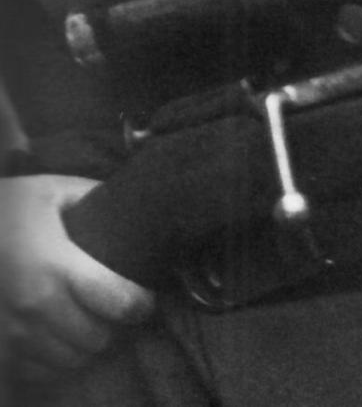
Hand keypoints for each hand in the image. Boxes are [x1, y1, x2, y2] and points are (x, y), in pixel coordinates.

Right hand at [1, 173, 155, 388]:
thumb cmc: (9, 208)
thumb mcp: (53, 190)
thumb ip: (95, 196)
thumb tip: (133, 205)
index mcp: (56, 266)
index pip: (118, 302)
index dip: (141, 305)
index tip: (146, 301)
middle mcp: (35, 306)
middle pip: (96, 340)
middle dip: (111, 327)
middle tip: (113, 312)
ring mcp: (13, 333)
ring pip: (70, 362)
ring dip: (83, 346)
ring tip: (86, 323)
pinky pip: (40, 372)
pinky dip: (54, 361)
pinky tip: (58, 337)